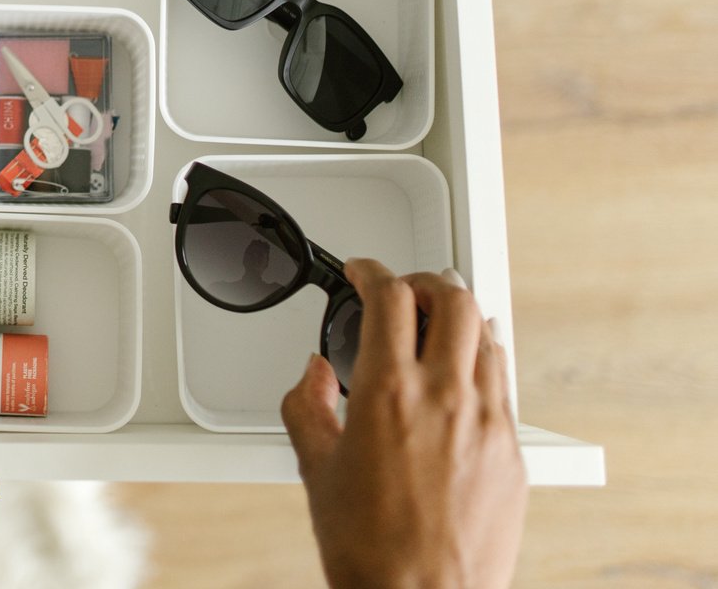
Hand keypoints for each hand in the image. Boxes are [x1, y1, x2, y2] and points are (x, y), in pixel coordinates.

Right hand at [282, 260, 527, 588]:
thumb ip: (307, 405)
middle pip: (453, 298)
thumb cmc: (370, 548)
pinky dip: (484, 362)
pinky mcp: (513, 453)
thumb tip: (313, 376)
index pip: (390, 296)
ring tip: (439, 323)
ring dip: (460, 317)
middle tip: (404, 289)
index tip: (363, 273)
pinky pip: (505, 385)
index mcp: (389, 393)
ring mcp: (488, 423)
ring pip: (488, 336)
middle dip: (424, 281)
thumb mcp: (315, 467)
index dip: (372, 271)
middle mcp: (446, 398)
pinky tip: (467, 372)